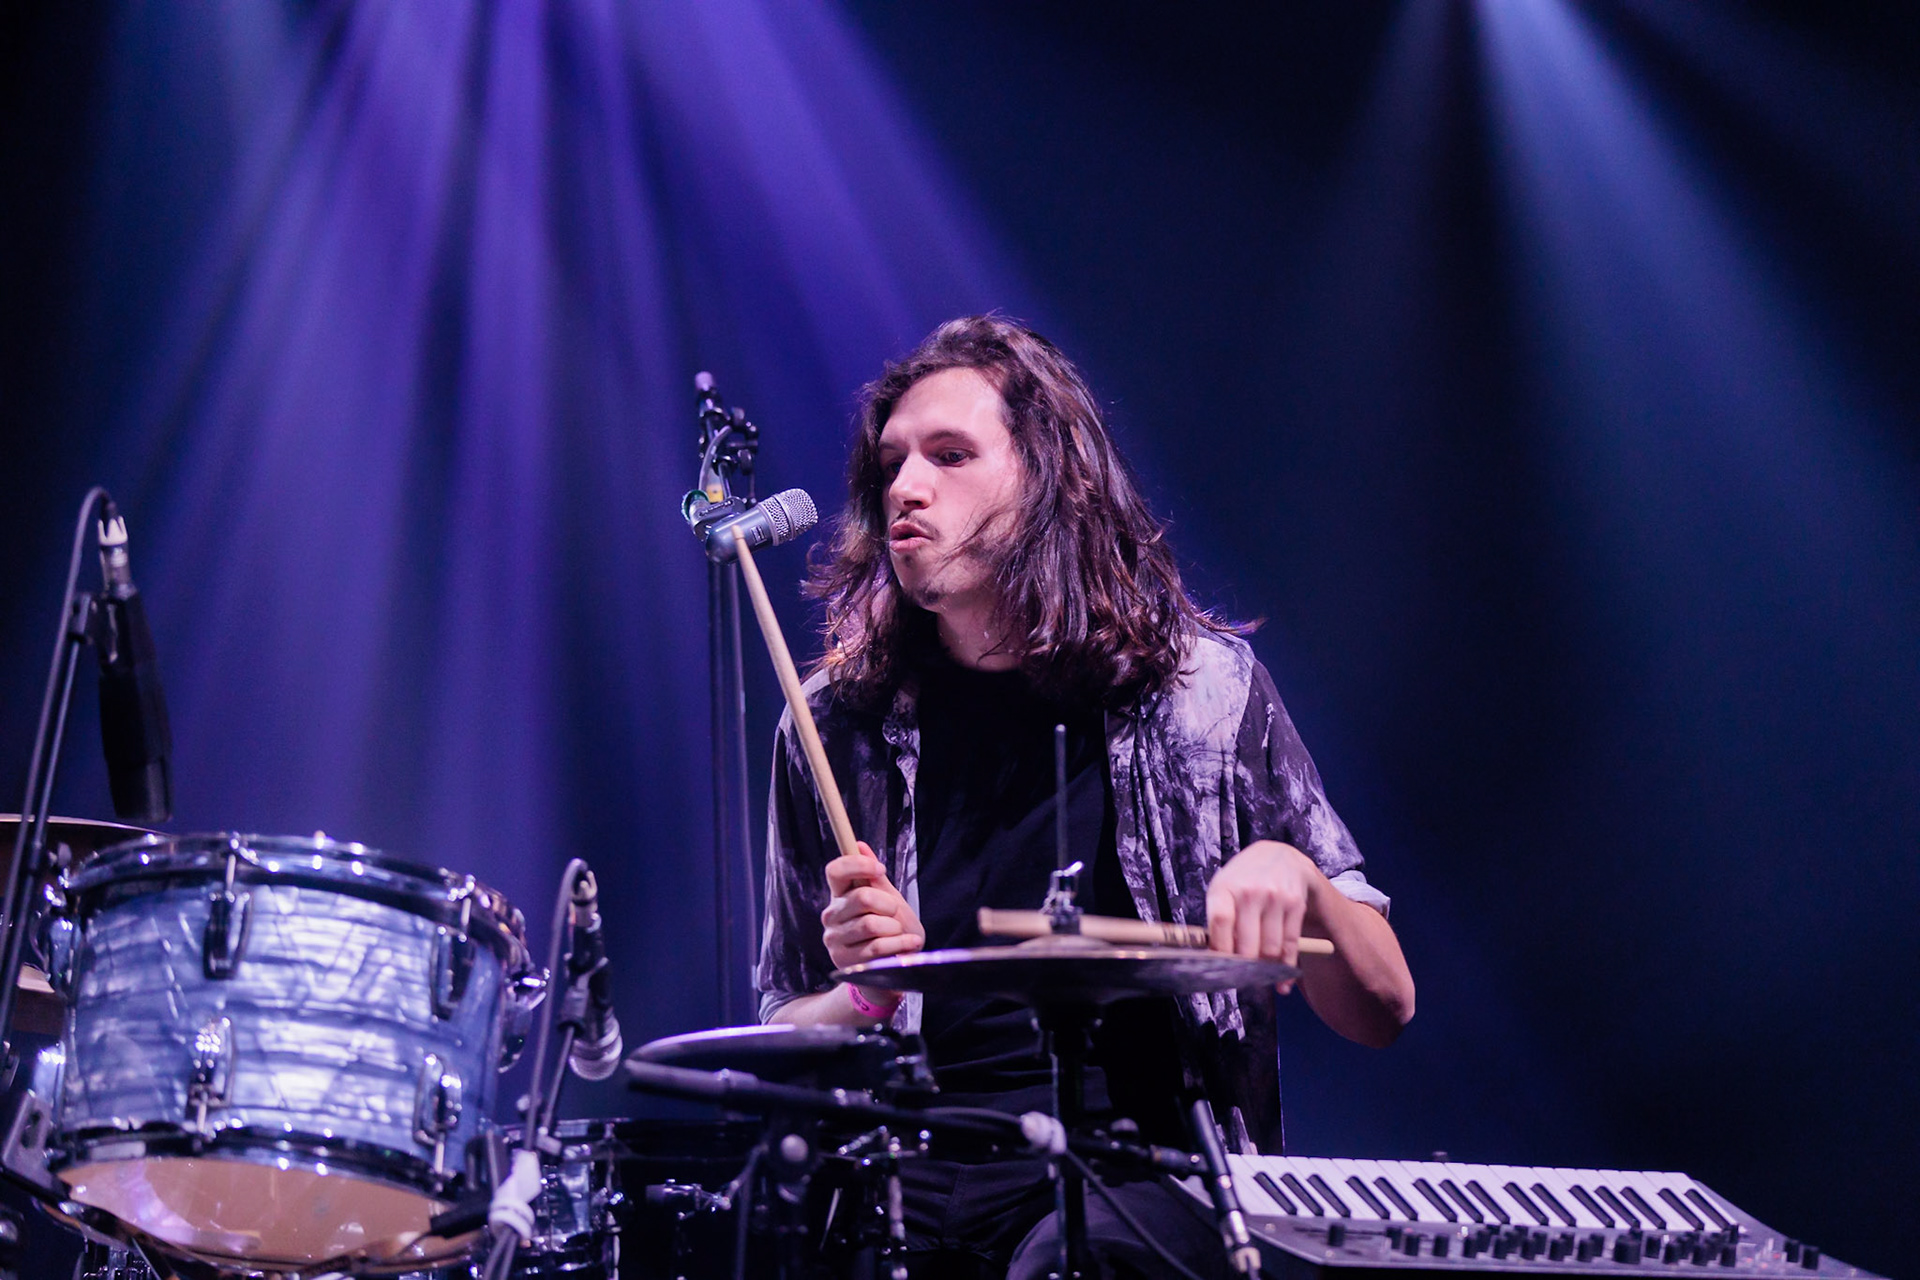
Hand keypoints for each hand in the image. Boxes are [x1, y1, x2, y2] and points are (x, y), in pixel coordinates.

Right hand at [821, 841, 925, 978]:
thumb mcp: (887, 901)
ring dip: (895, 928)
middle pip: (861, 897)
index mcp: (840, 896)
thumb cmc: (889, 931)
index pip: (835, 870)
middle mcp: (832, 916)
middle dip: (888, 904)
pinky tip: (909, 944)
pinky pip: (877, 947)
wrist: (892, 969)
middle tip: (895, 914)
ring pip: (871, 924)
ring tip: (900, 933)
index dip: (858, 865)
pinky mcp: (845, 962)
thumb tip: (860, 845)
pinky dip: (900, 944)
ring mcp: (835, 940)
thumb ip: (875, 878)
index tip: (881, 869)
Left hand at [1205, 840, 1324, 994]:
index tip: (1220, 967)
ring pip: (1269, 950)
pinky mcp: (1295, 905)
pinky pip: (1290, 946)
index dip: (1220, 950)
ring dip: (1264, 970)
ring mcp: (1275, 898)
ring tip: (1258, 976)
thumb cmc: (1243, 880)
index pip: (1221, 922)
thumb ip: (1218, 921)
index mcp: (1225, 888)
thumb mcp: (1223, 889)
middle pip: (1246, 945)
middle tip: (1240, 978)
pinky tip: (1281, 982)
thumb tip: (1213, 958)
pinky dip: (1286, 970)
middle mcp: (1251, 891)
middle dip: (1242, 968)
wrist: (1280, 856)